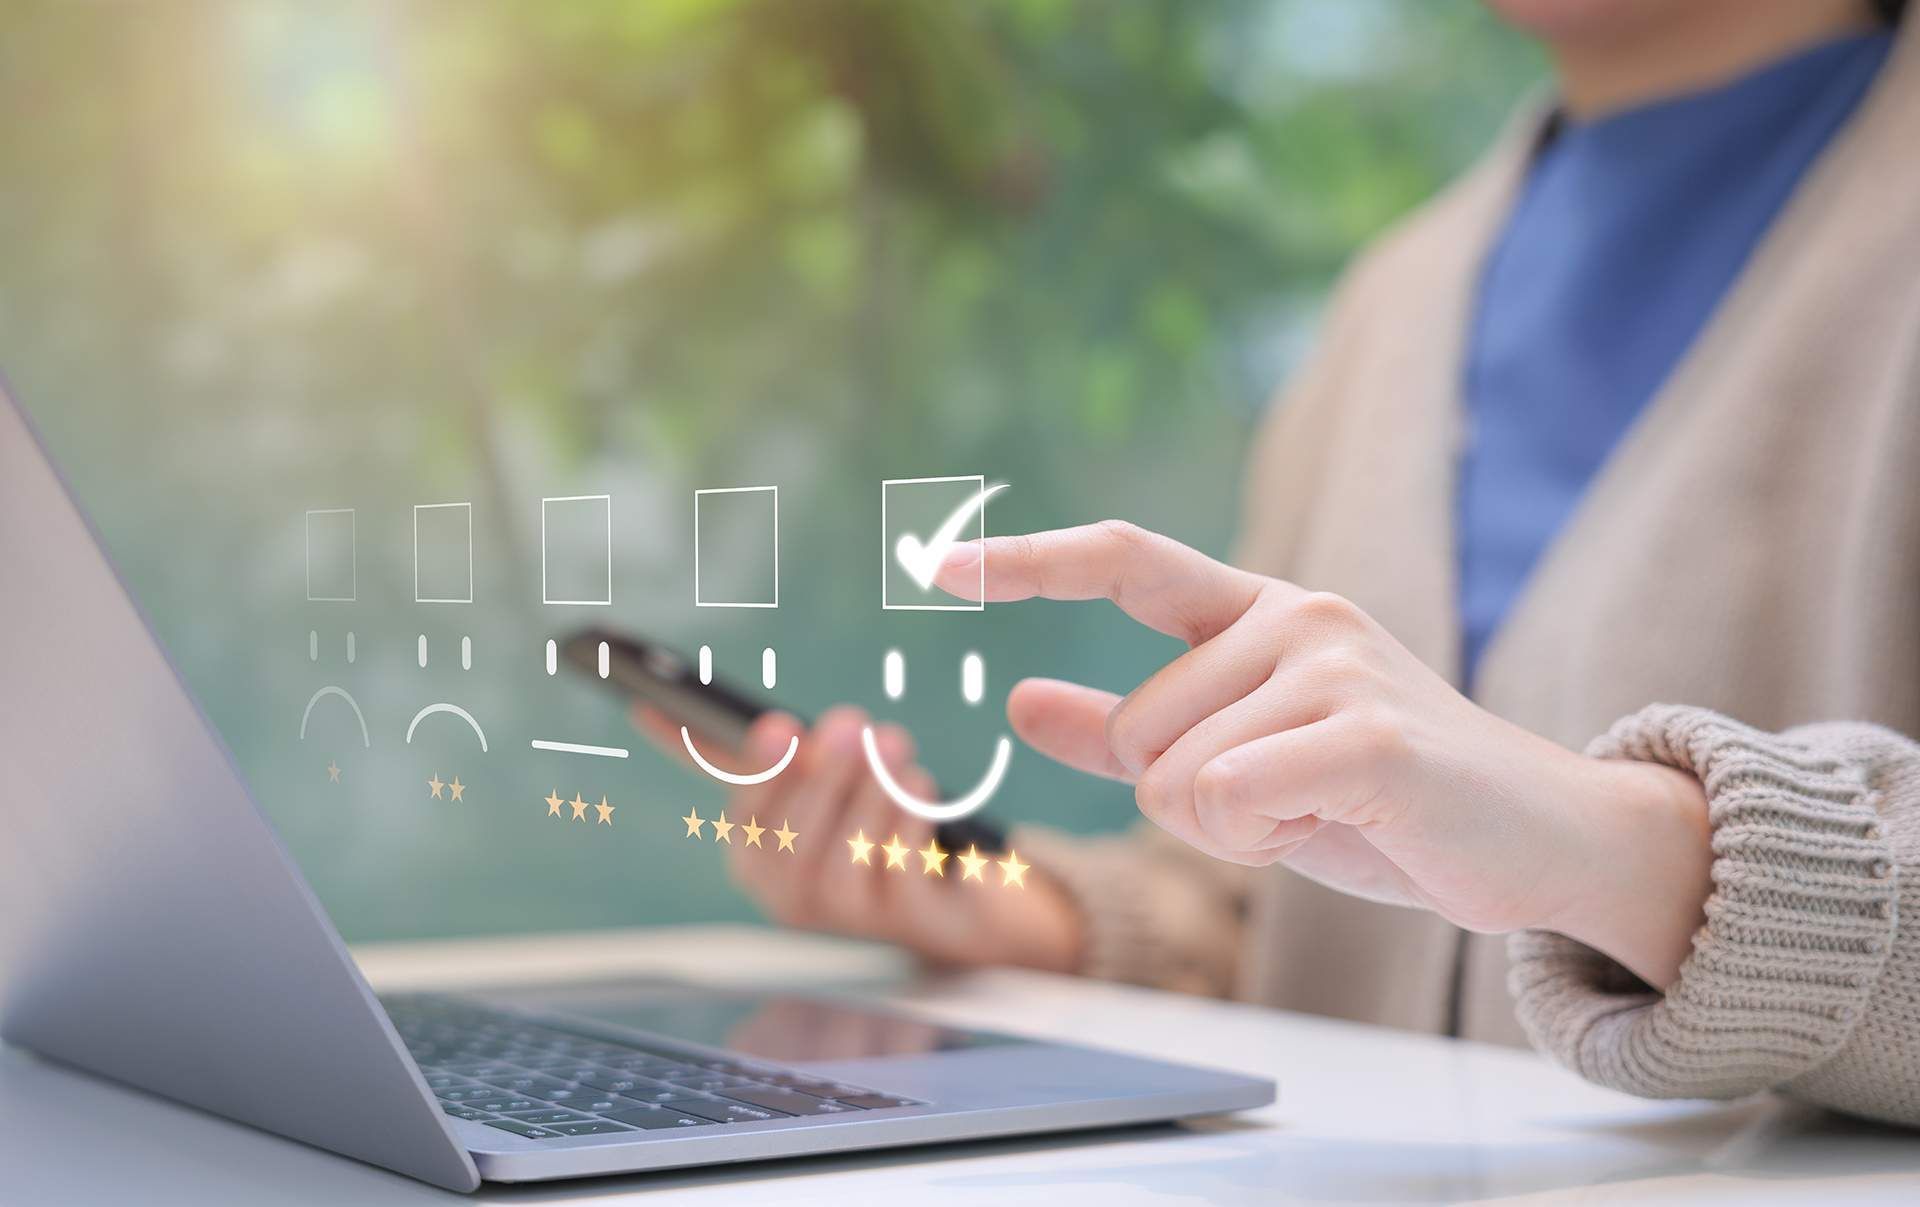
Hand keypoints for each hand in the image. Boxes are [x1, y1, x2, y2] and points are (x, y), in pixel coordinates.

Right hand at [631, 704, 1082, 973]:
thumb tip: (649, 706)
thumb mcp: (816, 778)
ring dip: (871, 792)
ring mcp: (850, 920)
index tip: (777, 725)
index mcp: (760, 857)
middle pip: (790, 844)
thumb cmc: (872, 823)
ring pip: (842, 860)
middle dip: (823, 774)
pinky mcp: (909, 924)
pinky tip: (921, 789)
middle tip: (851, 722)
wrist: (964, 883)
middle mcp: (794, 898)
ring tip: (894, 747)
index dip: (759, 774)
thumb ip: (754, 754)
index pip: (743, 820)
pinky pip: (899, 873)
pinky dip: (910, 821)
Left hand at [938, 521, 1712, 988]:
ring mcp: (1332, 663)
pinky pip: (1228, 799)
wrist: (1535, 838)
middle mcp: (1292, 614)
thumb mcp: (1238, 760)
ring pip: (1173, 779)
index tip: (935, 568)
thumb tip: (1015, 700)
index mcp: (1258, 610)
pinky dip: (1259, 842)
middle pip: (1136, 731)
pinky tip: (1335, 828)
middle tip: (1284, 804)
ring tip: (1320, 814)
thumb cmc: (1381, 798)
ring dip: (1231, 833)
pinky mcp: (1367, 731)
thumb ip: (1126, 728)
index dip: (1027, 563)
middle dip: (1183, 801)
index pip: (1125, 559)